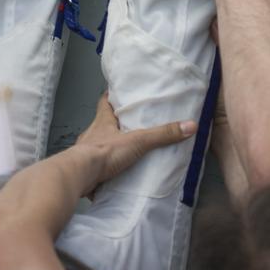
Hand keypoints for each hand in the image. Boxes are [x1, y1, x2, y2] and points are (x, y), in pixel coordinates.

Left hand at [76, 94, 195, 192]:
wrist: (79, 176)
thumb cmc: (104, 152)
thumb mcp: (137, 141)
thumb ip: (161, 135)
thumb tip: (190, 125)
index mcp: (102, 121)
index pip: (104, 101)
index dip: (111, 96)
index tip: (118, 93)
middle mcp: (92, 133)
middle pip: (102, 123)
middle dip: (113, 124)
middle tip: (128, 125)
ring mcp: (86, 152)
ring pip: (97, 145)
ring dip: (108, 147)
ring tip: (124, 152)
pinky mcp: (84, 169)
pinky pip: (95, 166)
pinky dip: (103, 169)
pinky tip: (112, 175)